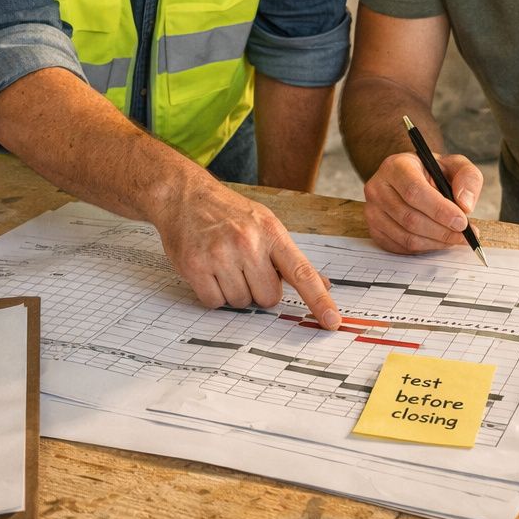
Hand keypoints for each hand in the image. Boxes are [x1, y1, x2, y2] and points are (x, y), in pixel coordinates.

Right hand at [153, 183, 341, 329]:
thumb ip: (291, 257)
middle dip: (260, 290)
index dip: (319, 300)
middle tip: (246, 268)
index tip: (332, 322)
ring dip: (235, 291)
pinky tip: (209, 271)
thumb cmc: (229, 213)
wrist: (185, 196)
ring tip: (225, 265)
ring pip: (241, 302)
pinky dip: (213, 294)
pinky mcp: (195, 266)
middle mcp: (247, 243)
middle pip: (268, 297)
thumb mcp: (266, 224)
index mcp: (271, 232)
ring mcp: (220, 255)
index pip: (302, 272)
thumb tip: (324, 284)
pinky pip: (214, 302)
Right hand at [363, 150, 482, 253]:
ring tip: (455, 238)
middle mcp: (378, 188)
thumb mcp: (455, 165)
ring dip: (436, 242)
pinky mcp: (374, 230)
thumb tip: (465, 205)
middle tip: (465, 235)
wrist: (411, 179)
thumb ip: (468, 178)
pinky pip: (401, 247)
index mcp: (396, 166)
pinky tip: (438, 240)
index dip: (439, 210)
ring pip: (406, 236)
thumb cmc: (433, 172)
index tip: (462, 222)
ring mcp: (372, 211)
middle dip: (442, 231)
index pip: (414, 191)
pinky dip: (425, 248)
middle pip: (410, 218)